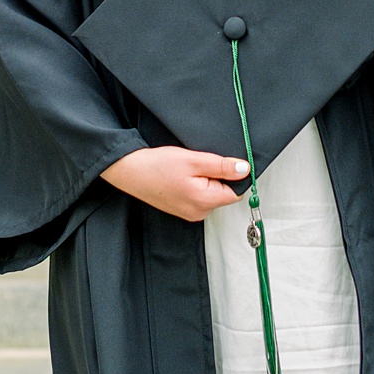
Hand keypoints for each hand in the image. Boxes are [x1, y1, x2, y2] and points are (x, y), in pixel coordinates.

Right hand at [101, 146, 247, 221]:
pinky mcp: (181, 210)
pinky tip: (179, 177)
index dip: (230, 175)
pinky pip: (197, 198)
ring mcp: (189, 213)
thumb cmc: (157, 165)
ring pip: (210, 195)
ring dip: (204, 181)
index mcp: (205, 202)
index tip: (218, 163)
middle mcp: (199, 213)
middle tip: (196, 165)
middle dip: (215, 177)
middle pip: (222, 194)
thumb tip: (245, 169)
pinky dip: (193, 187)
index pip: (235, 191)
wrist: (129, 171)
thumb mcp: (193, 160)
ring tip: (185, 170)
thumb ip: (222, 166)